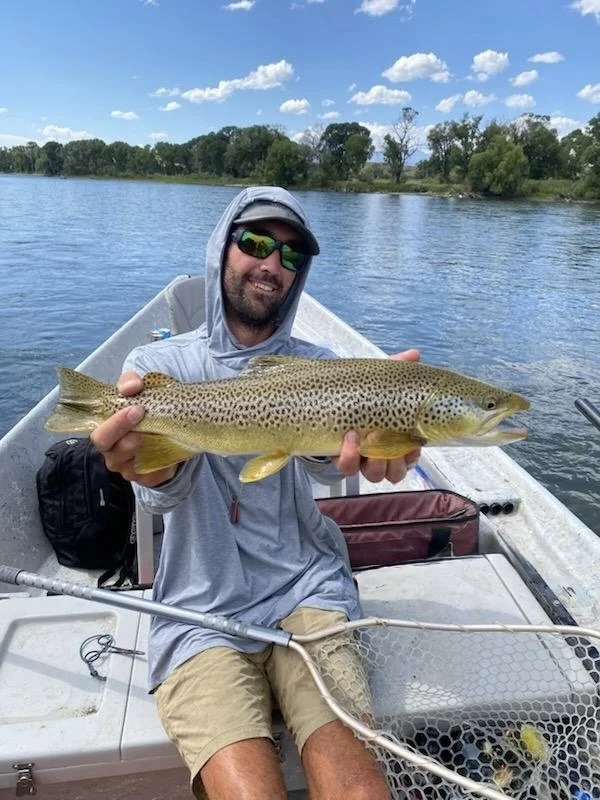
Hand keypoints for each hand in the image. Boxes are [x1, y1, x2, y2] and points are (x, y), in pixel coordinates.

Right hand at [90, 371, 176, 486]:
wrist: (168, 431)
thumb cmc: (145, 412)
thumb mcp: (137, 392)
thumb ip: (130, 383)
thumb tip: (131, 386)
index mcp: (105, 435)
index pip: (99, 435)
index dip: (115, 423)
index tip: (135, 408)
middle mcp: (113, 455)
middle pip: (114, 450)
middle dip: (129, 434)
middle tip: (143, 416)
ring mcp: (129, 469)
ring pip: (133, 464)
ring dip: (147, 447)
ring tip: (159, 432)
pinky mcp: (148, 478)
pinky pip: (154, 474)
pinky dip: (164, 462)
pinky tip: (171, 448)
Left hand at [333, 349, 421, 483]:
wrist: (328, 398)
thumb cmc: (362, 394)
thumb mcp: (379, 381)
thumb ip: (397, 368)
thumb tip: (415, 354)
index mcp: (396, 439)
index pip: (411, 457)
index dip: (413, 455)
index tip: (412, 443)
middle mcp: (381, 454)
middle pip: (396, 473)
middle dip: (395, 463)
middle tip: (390, 445)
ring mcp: (362, 460)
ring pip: (376, 475)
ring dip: (375, 462)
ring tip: (368, 438)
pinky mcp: (342, 459)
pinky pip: (349, 468)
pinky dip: (351, 455)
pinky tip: (350, 436)